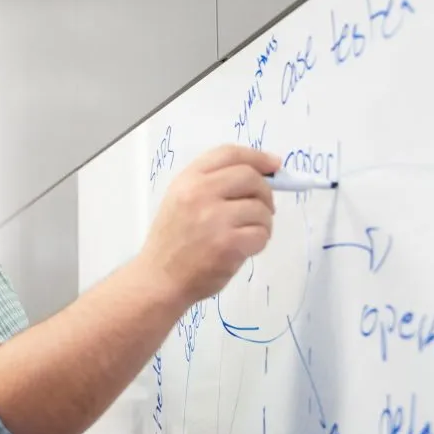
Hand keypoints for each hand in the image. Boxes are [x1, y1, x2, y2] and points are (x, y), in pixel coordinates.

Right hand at [139, 144, 280, 304]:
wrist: (159, 279)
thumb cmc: (173, 241)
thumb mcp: (181, 199)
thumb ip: (213, 183)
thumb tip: (263, 173)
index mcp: (188, 180)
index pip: (229, 154)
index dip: (257, 157)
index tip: (274, 165)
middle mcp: (200, 194)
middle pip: (250, 177)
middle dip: (265, 192)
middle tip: (264, 208)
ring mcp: (214, 219)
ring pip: (260, 208)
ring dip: (264, 222)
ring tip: (249, 233)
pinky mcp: (228, 244)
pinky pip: (261, 234)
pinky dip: (260, 241)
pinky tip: (246, 247)